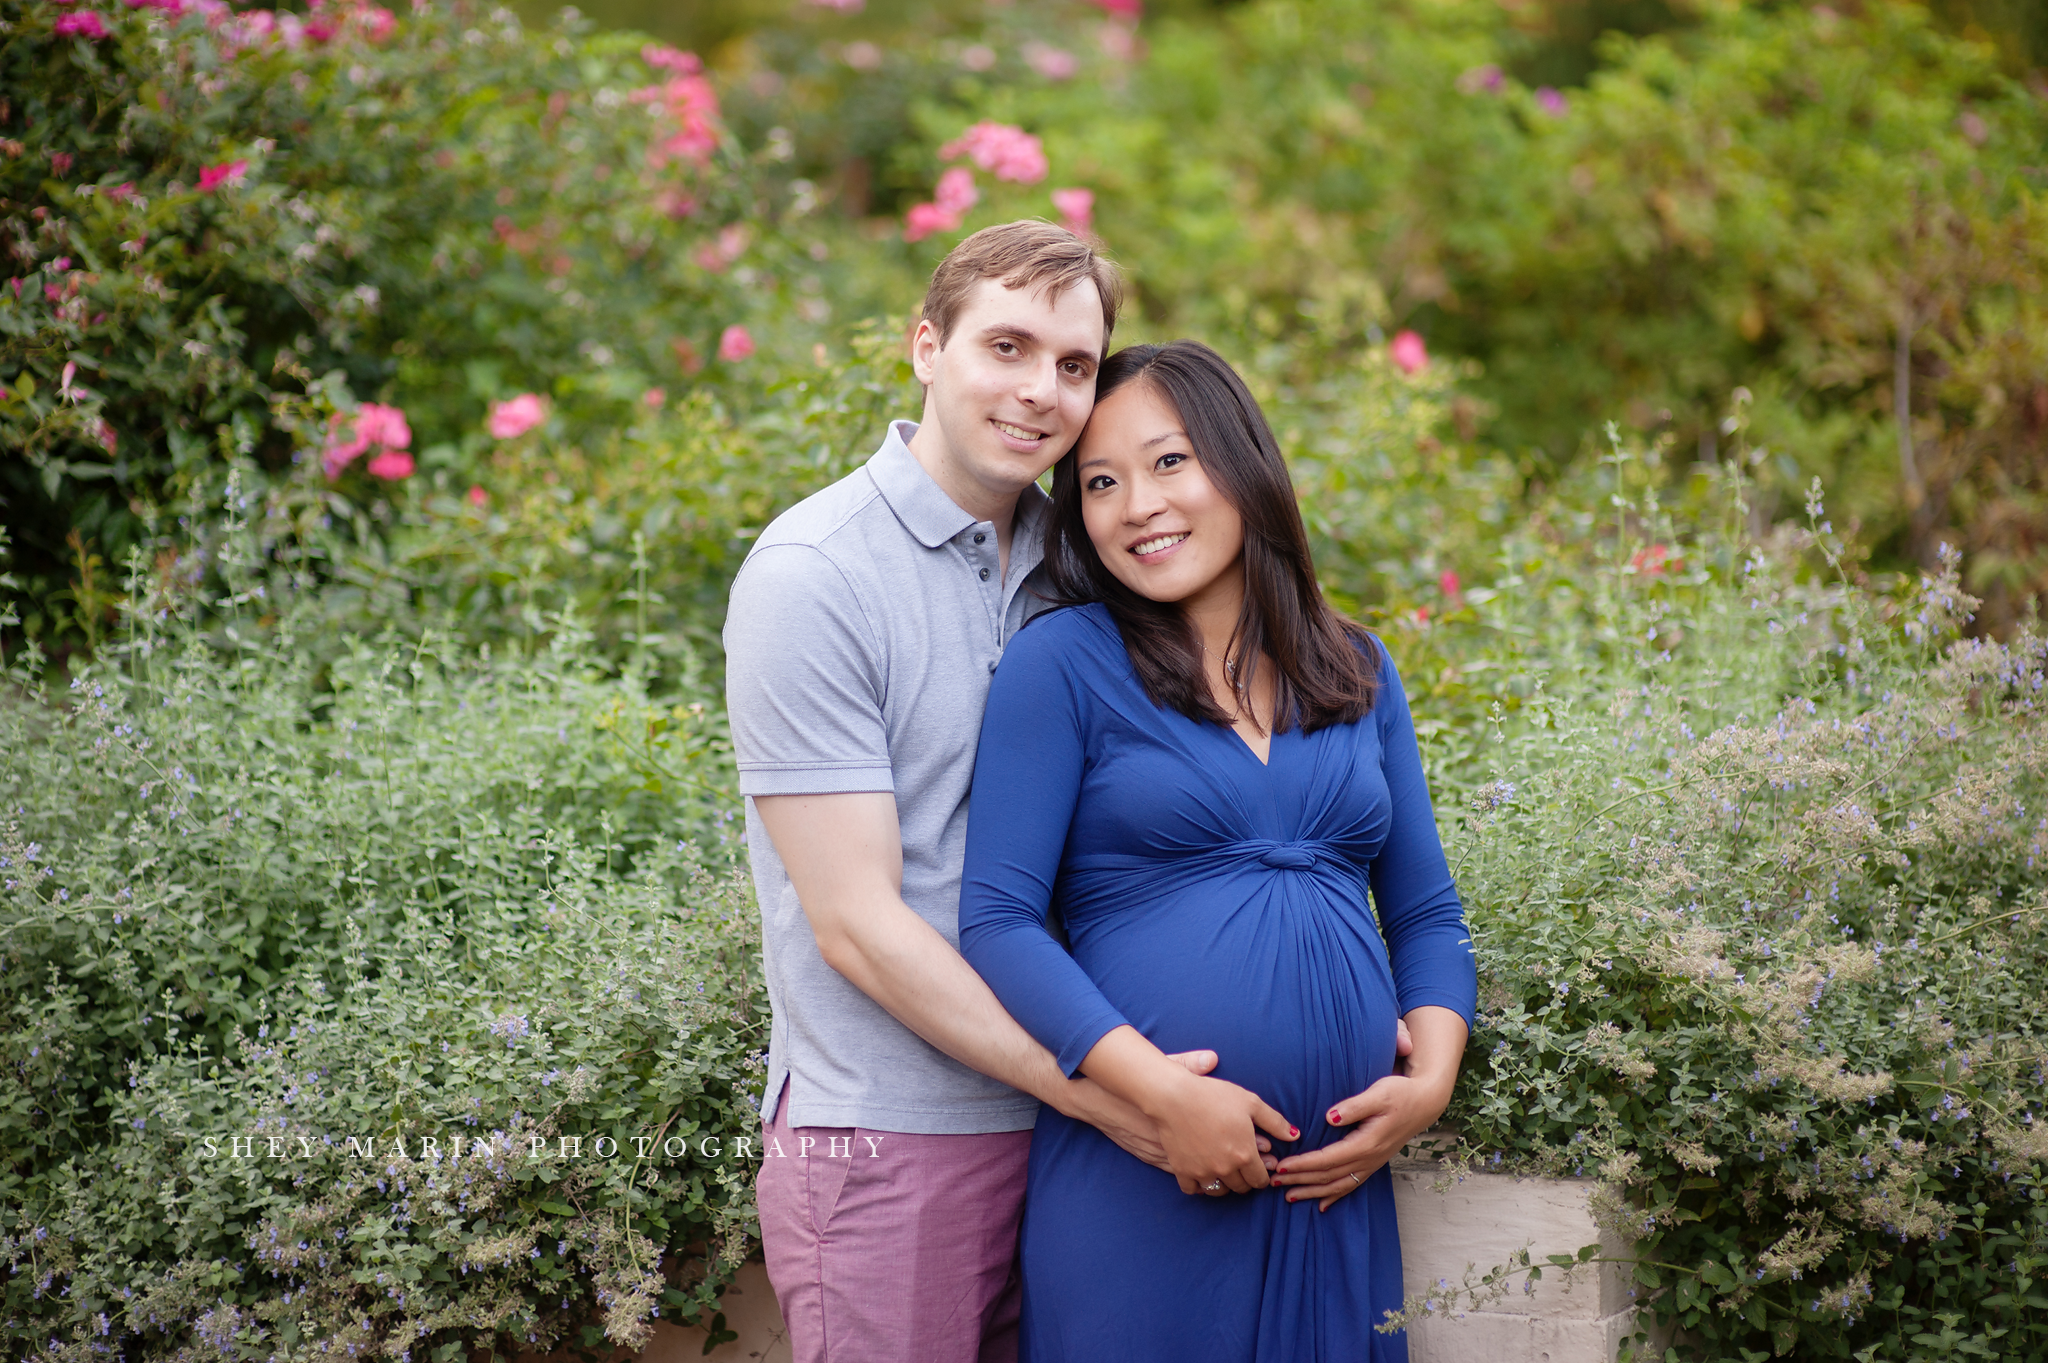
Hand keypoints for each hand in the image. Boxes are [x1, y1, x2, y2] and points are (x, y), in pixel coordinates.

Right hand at [1074, 1025, 1294, 1194]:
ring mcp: (1203, 1172)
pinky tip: (1201, 1172)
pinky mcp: (1183, 1171)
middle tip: (1240, 1165)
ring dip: (1224, 1184)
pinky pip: (1194, 1190)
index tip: (1257, 1166)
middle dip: (1245, 1179)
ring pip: (1219, 1192)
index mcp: (1245, 1154)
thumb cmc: (1213, 1095)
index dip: (1262, 1175)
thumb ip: (1274, 1121)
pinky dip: (1199, 1185)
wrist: (1173, 1096)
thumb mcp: (1249, 1102)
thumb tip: (1294, 1135)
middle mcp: (1225, 1169)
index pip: (1260, 1181)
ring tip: (1223, 1169)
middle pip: (1241, 1188)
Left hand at [1271, 1006, 1465, 1210]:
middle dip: (1300, 1181)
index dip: (1303, 1164)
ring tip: (1288, 1196)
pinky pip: (1351, 1185)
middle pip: (1328, 1176)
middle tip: (1272, 1182)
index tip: (1281, 1166)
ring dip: (1312, 1192)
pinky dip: (1335, 1197)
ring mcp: (1372, 1163)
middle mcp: (1368, 1158)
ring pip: (1338, 1185)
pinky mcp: (1373, 1162)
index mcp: (1366, 1143)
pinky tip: (1322, 1206)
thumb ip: (1354, 1106)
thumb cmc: (1400, 1093)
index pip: (1328, 1159)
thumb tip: (1331, 1117)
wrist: (1424, 1102)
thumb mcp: (1378, 1093)